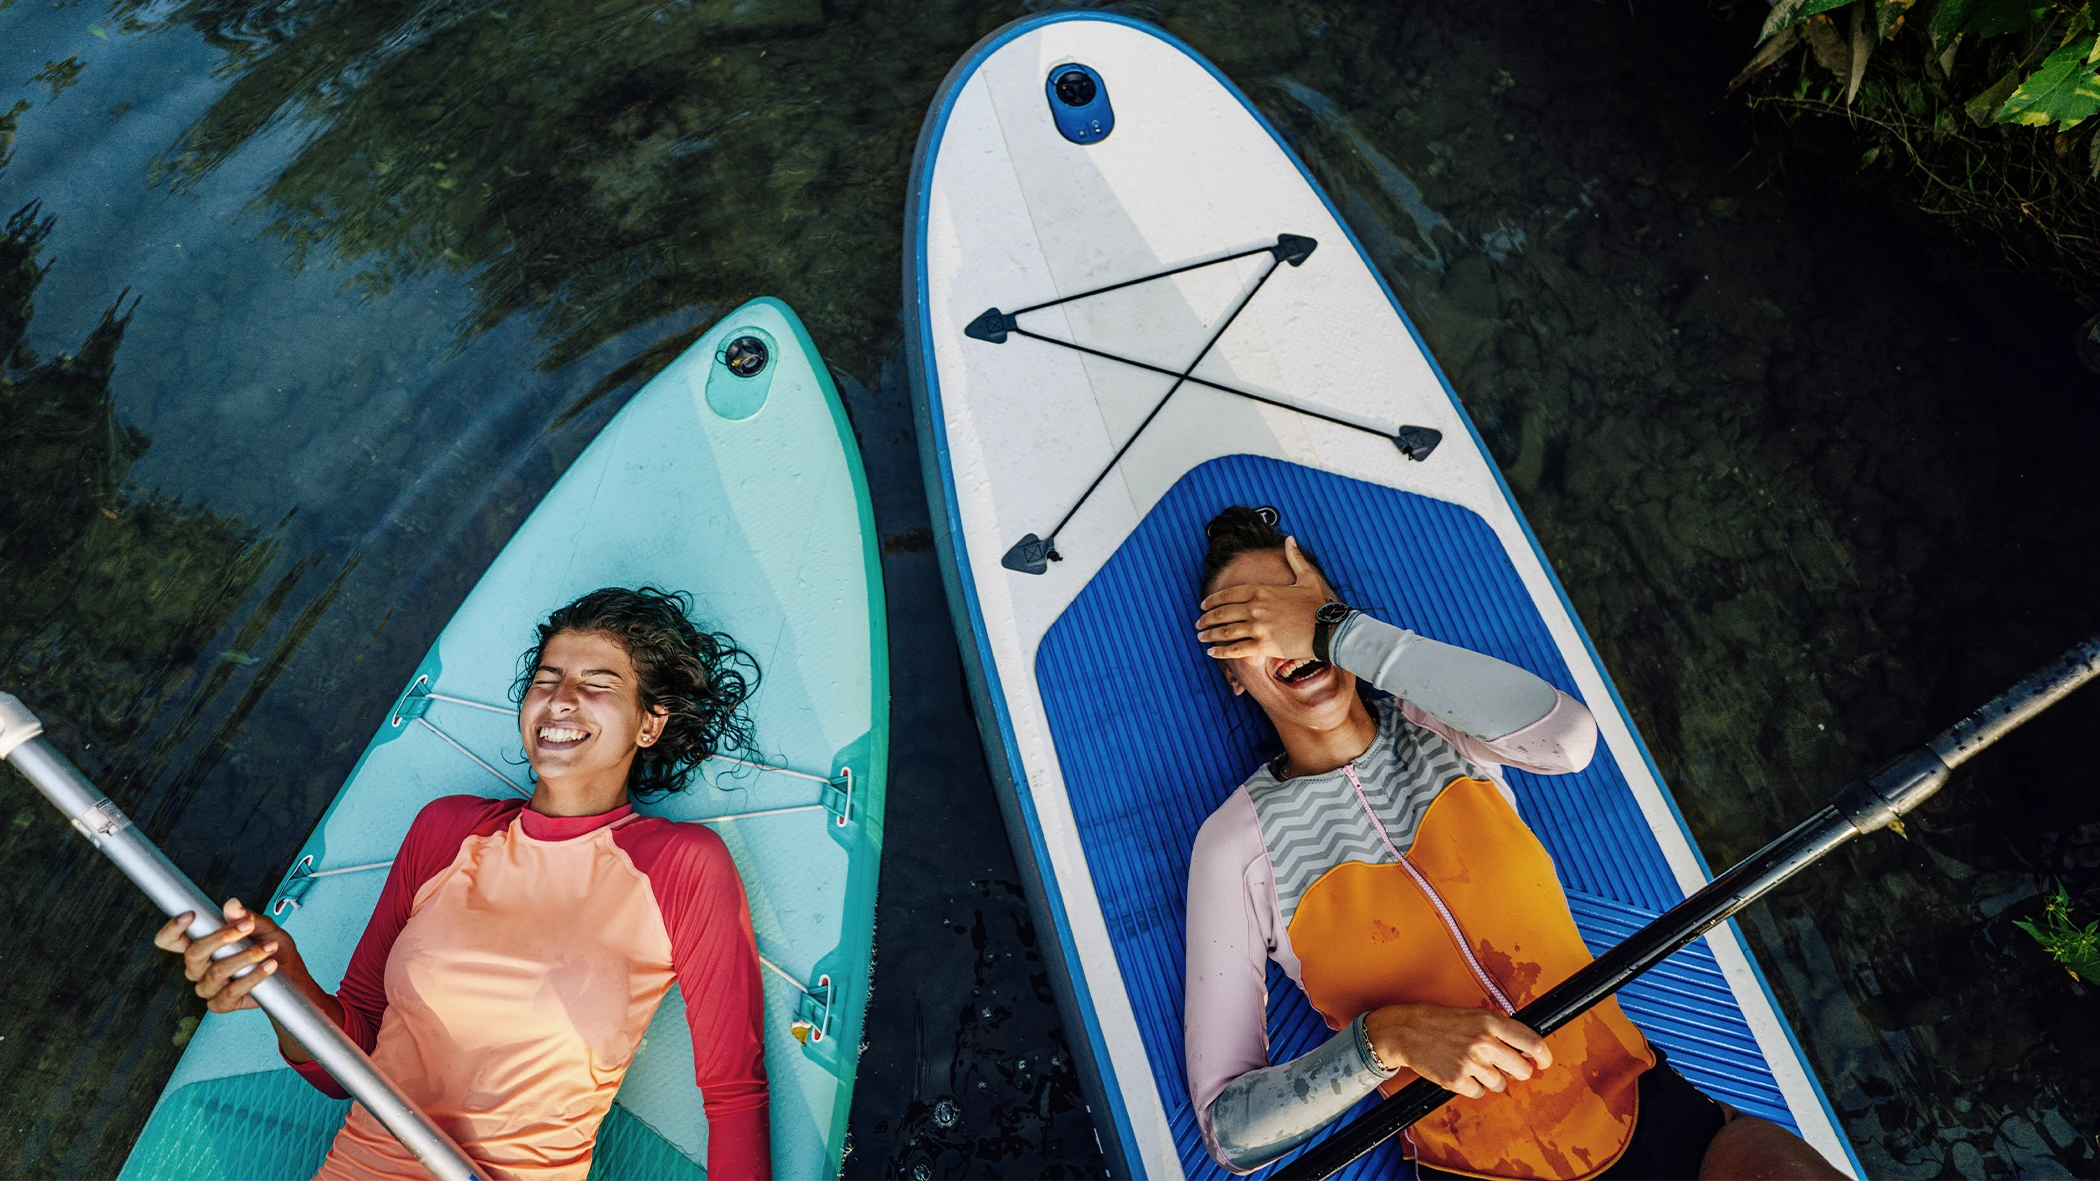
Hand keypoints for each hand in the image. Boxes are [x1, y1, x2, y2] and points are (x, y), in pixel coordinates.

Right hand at [154, 898, 304, 1014]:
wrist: (291, 975)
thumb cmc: (271, 947)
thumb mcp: (264, 927)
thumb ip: (246, 917)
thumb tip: (232, 905)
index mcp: (200, 945)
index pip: (170, 941)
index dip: (172, 929)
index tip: (191, 915)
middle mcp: (197, 967)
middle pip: (192, 953)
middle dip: (221, 937)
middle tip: (247, 926)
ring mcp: (207, 987)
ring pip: (215, 972)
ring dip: (246, 957)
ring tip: (270, 947)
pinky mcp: (220, 1004)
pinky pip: (230, 992)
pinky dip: (253, 977)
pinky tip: (269, 966)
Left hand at [1195, 537, 1330, 660]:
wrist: (1330, 629)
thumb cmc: (1319, 604)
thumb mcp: (1307, 577)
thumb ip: (1295, 558)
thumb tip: (1290, 539)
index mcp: (1263, 590)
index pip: (1229, 594)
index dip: (1213, 600)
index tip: (1203, 605)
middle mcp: (1256, 608)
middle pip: (1223, 613)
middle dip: (1206, 618)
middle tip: (1198, 624)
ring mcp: (1258, 627)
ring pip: (1225, 631)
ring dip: (1209, 634)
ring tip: (1201, 637)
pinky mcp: (1263, 646)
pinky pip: (1236, 649)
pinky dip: (1221, 651)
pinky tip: (1212, 653)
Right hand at [1363, 1003, 1552, 1098]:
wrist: (1407, 1031)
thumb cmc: (1441, 1022)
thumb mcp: (1475, 1016)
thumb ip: (1501, 1030)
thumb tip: (1528, 1051)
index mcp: (1490, 1022)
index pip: (1531, 1042)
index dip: (1543, 1056)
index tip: (1543, 1061)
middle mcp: (1483, 1042)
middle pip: (1522, 1070)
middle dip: (1516, 1071)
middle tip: (1503, 1065)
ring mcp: (1470, 1063)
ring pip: (1501, 1084)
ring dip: (1491, 1079)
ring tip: (1472, 1064)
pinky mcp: (1457, 1080)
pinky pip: (1480, 1093)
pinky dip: (1473, 1087)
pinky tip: (1461, 1072)